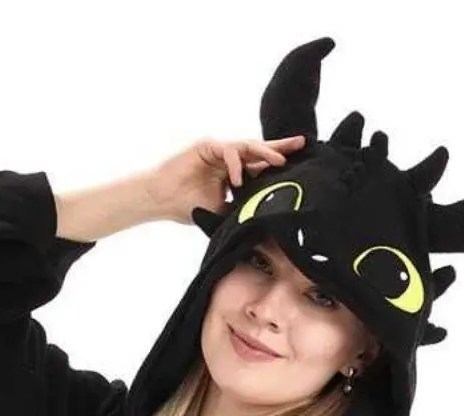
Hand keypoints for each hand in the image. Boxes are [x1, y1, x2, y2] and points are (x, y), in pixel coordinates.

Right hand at [142, 133, 306, 224]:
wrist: (162, 200)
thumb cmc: (189, 206)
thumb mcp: (223, 212)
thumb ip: (241, 210)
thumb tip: (264, 223)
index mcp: (234, 172)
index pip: (260, 165)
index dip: (278, 163)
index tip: (301, 165)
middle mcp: (229, 158)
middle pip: (258, 150)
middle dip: (279, 147)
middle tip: (301, 144)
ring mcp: (218, 150)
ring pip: (246, 147)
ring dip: (263, 153)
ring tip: (279, 162)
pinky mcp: (206, 146)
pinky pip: (226, 151)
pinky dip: (235, 164)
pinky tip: (238, 179)